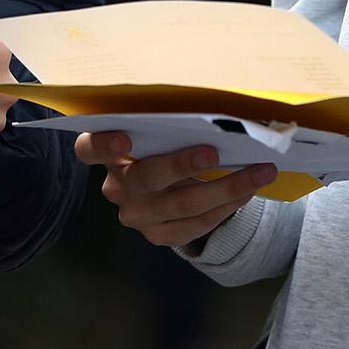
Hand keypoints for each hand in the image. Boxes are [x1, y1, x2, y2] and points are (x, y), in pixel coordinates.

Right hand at [75, 133, 277, 247]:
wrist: (168, 189)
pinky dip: (224, 209)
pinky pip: (194, 226)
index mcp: (107, 154)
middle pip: (145, 179)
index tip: (125, 139)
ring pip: (180, 205)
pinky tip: (246, 193)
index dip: (103, 145)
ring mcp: (136, 216)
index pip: (89, 149)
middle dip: (181, 165)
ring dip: (225, 188)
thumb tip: (217, 112)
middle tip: (213, 152)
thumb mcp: (158, 133)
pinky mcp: (157, 236)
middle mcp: (117, 187)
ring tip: (259, 172)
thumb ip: (170, 125)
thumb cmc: (165, 145)